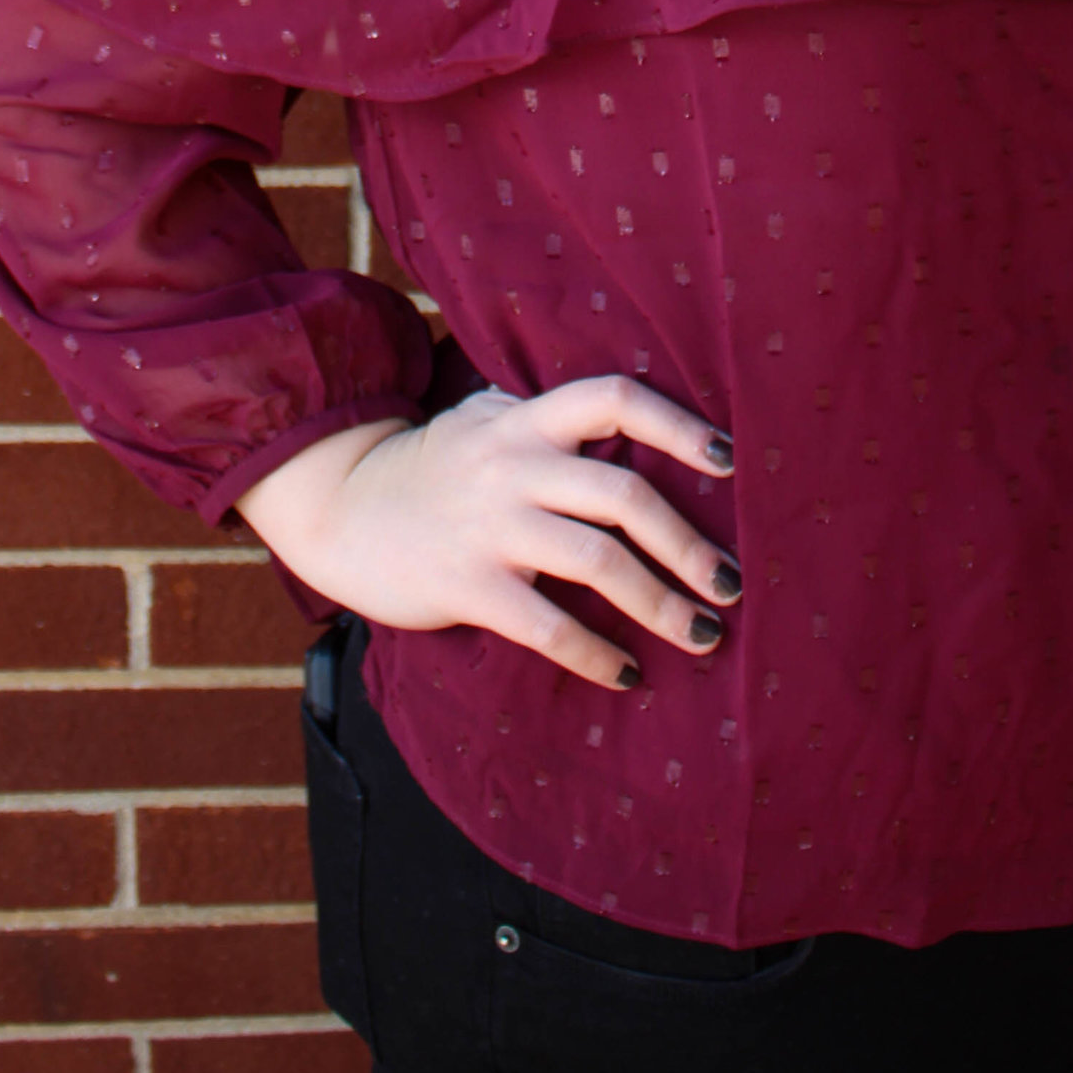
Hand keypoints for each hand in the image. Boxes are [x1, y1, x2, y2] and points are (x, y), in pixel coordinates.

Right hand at [239, 377, 738, 696]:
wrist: (340, 508)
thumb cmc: (430, 468)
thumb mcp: (482, 419)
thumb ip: (543, 416)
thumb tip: (625, 420)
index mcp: (525, 421)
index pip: (613, 399)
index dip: (677, 425)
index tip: (729, 461)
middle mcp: (514, 465)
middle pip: (624, 494)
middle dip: (689, 544)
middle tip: (732, 583)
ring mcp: (491, 526)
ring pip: (599, 562)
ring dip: (662, 603)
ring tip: (702, 634)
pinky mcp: (467, 586)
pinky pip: (548, 625)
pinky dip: (597, 654)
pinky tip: (627, 673)